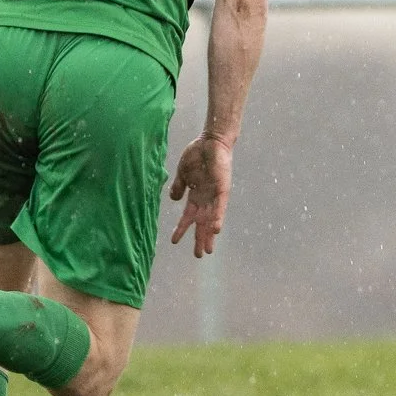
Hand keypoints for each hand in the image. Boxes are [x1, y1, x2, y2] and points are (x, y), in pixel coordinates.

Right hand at [168, 135, 233, 257]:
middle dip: (200, 239)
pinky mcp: (222, 188)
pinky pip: (220, 206)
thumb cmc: (198, 154)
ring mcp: (215, 194)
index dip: (182, 229)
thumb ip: (178, 187)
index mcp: (196, 195)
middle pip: (202, 223)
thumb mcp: (183, 172)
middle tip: (199, 255)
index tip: (174, 242)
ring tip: (208, 249)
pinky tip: (216, 230)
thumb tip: (173, 199)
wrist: (211, 140)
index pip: (188, 217)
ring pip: (212, 219)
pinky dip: (218, 218)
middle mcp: (206, 198)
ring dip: (209, 234)